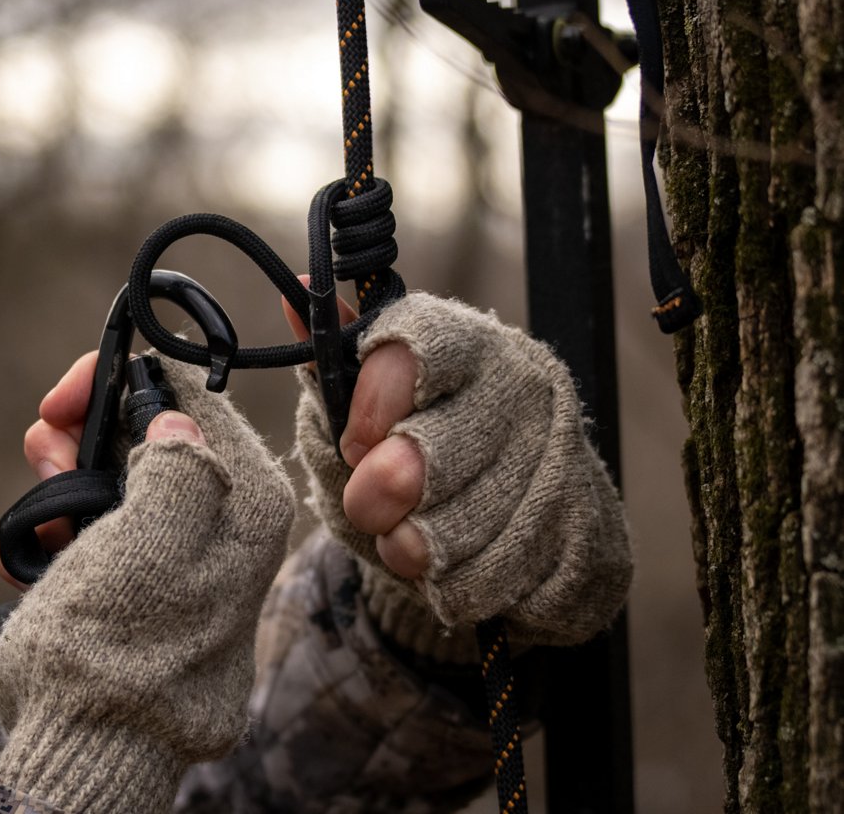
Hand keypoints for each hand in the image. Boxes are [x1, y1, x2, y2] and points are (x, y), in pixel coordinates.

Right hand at [0, 357, 293, 812]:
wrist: (86, 746)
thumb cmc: (123, 644)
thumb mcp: (154, 533)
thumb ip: (176, 458)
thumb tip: (175, 419)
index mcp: (247, 503)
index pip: (193, 394)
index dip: (120, 382)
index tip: (63, 403)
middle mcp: (223, 526)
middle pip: (148, 431)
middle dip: (82, 437)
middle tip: (46, 463)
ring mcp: (178, 559)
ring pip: (112, 477)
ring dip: (59, 486)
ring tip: (41, 523)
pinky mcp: (138, 589)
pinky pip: (92, 531)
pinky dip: (52, 534)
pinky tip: (27, 556)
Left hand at [287, 288, 631, 646]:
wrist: (531, 516)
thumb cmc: (432, 445)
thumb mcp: (377, 401)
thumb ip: (338, 358)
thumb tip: (297, 291)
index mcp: (468, 344)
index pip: (414, 350)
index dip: (371, 406)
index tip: (355, 443)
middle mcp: (522, 389)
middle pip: (426, 453)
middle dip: (378, 496)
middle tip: (368, 505)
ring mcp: (559, 457)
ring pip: (453, 527)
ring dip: (411, 548)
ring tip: (406, 539)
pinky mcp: (579, 527)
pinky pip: (489, 576)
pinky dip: (452, 585)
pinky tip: (450, 568)